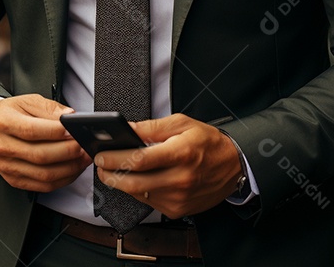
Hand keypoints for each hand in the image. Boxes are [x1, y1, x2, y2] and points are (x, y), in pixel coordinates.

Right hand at [0, 94, 91, 191]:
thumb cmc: (9, 114)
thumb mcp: (27, 101)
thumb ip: (50, 108)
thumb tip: (70, 117)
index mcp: (4, 122)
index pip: (32, 130)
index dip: (56, 132)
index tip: (74, 130)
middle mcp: (2, 146)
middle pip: (39, 155)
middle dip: (68, 152)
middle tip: (84, 146)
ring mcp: (7, 166)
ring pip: (44, 175)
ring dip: (69, 168)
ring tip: (83, 158)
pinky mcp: (14, 180)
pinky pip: (43, 186)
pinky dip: (63, 179)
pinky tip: (73, 169)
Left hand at [95, 113, 241, 218]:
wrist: (234, 165)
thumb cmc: (208, 142)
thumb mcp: (182, 123)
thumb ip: (152, 126)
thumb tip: (127, 128)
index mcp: (180, 154)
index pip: (139, 160)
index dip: (115, 158)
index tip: (100, 155)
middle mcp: (180, 179)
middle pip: (134, 183)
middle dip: (110, 175)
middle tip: (99, 166)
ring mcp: (179, 198)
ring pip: (139, 194)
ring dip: (122, 183)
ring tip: (113, 170)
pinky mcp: (178, 210)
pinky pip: (149, 202)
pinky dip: (138, 191)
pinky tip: (136, 180)